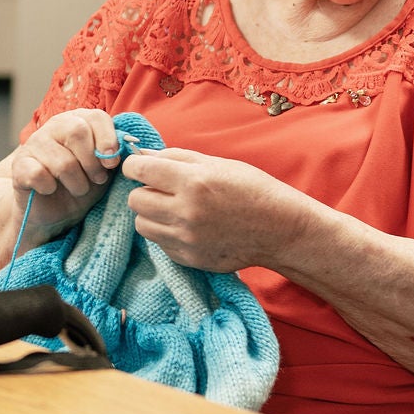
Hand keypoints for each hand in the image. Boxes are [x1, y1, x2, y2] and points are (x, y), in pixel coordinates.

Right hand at [9, 108, 123, 242]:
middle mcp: (54, 127)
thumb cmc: (81, 184)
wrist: (52, 212)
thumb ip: (115, 154)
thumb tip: (131, 146)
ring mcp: (34, 144)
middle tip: (97, 179)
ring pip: (62, 161)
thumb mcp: (104, 169)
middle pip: (77, 132)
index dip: (108, 140)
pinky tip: (50, 190)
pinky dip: (50, 188)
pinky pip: (39, 174)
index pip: (96, 117)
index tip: (113, 164)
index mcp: (78, 121)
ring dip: (76, 183)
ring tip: (78, 189)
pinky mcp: (19, 165)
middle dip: (92, 162)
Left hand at [121, 148, 327, 273]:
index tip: (139, 167)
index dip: (134, 166)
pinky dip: (166, 233)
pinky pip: (159, 243)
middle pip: (135, 200)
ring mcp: (186, 239)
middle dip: (143, 191)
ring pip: (142, 224)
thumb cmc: (251, 189)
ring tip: (174, 209)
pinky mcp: (189, 258)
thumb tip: (141, 155)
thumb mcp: (217, 163)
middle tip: (161, 189)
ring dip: (151, 214)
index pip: (139, 171)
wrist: (279, 229)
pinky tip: (188, 226)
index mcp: (192, 182)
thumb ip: (176, 158)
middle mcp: (186, 212)